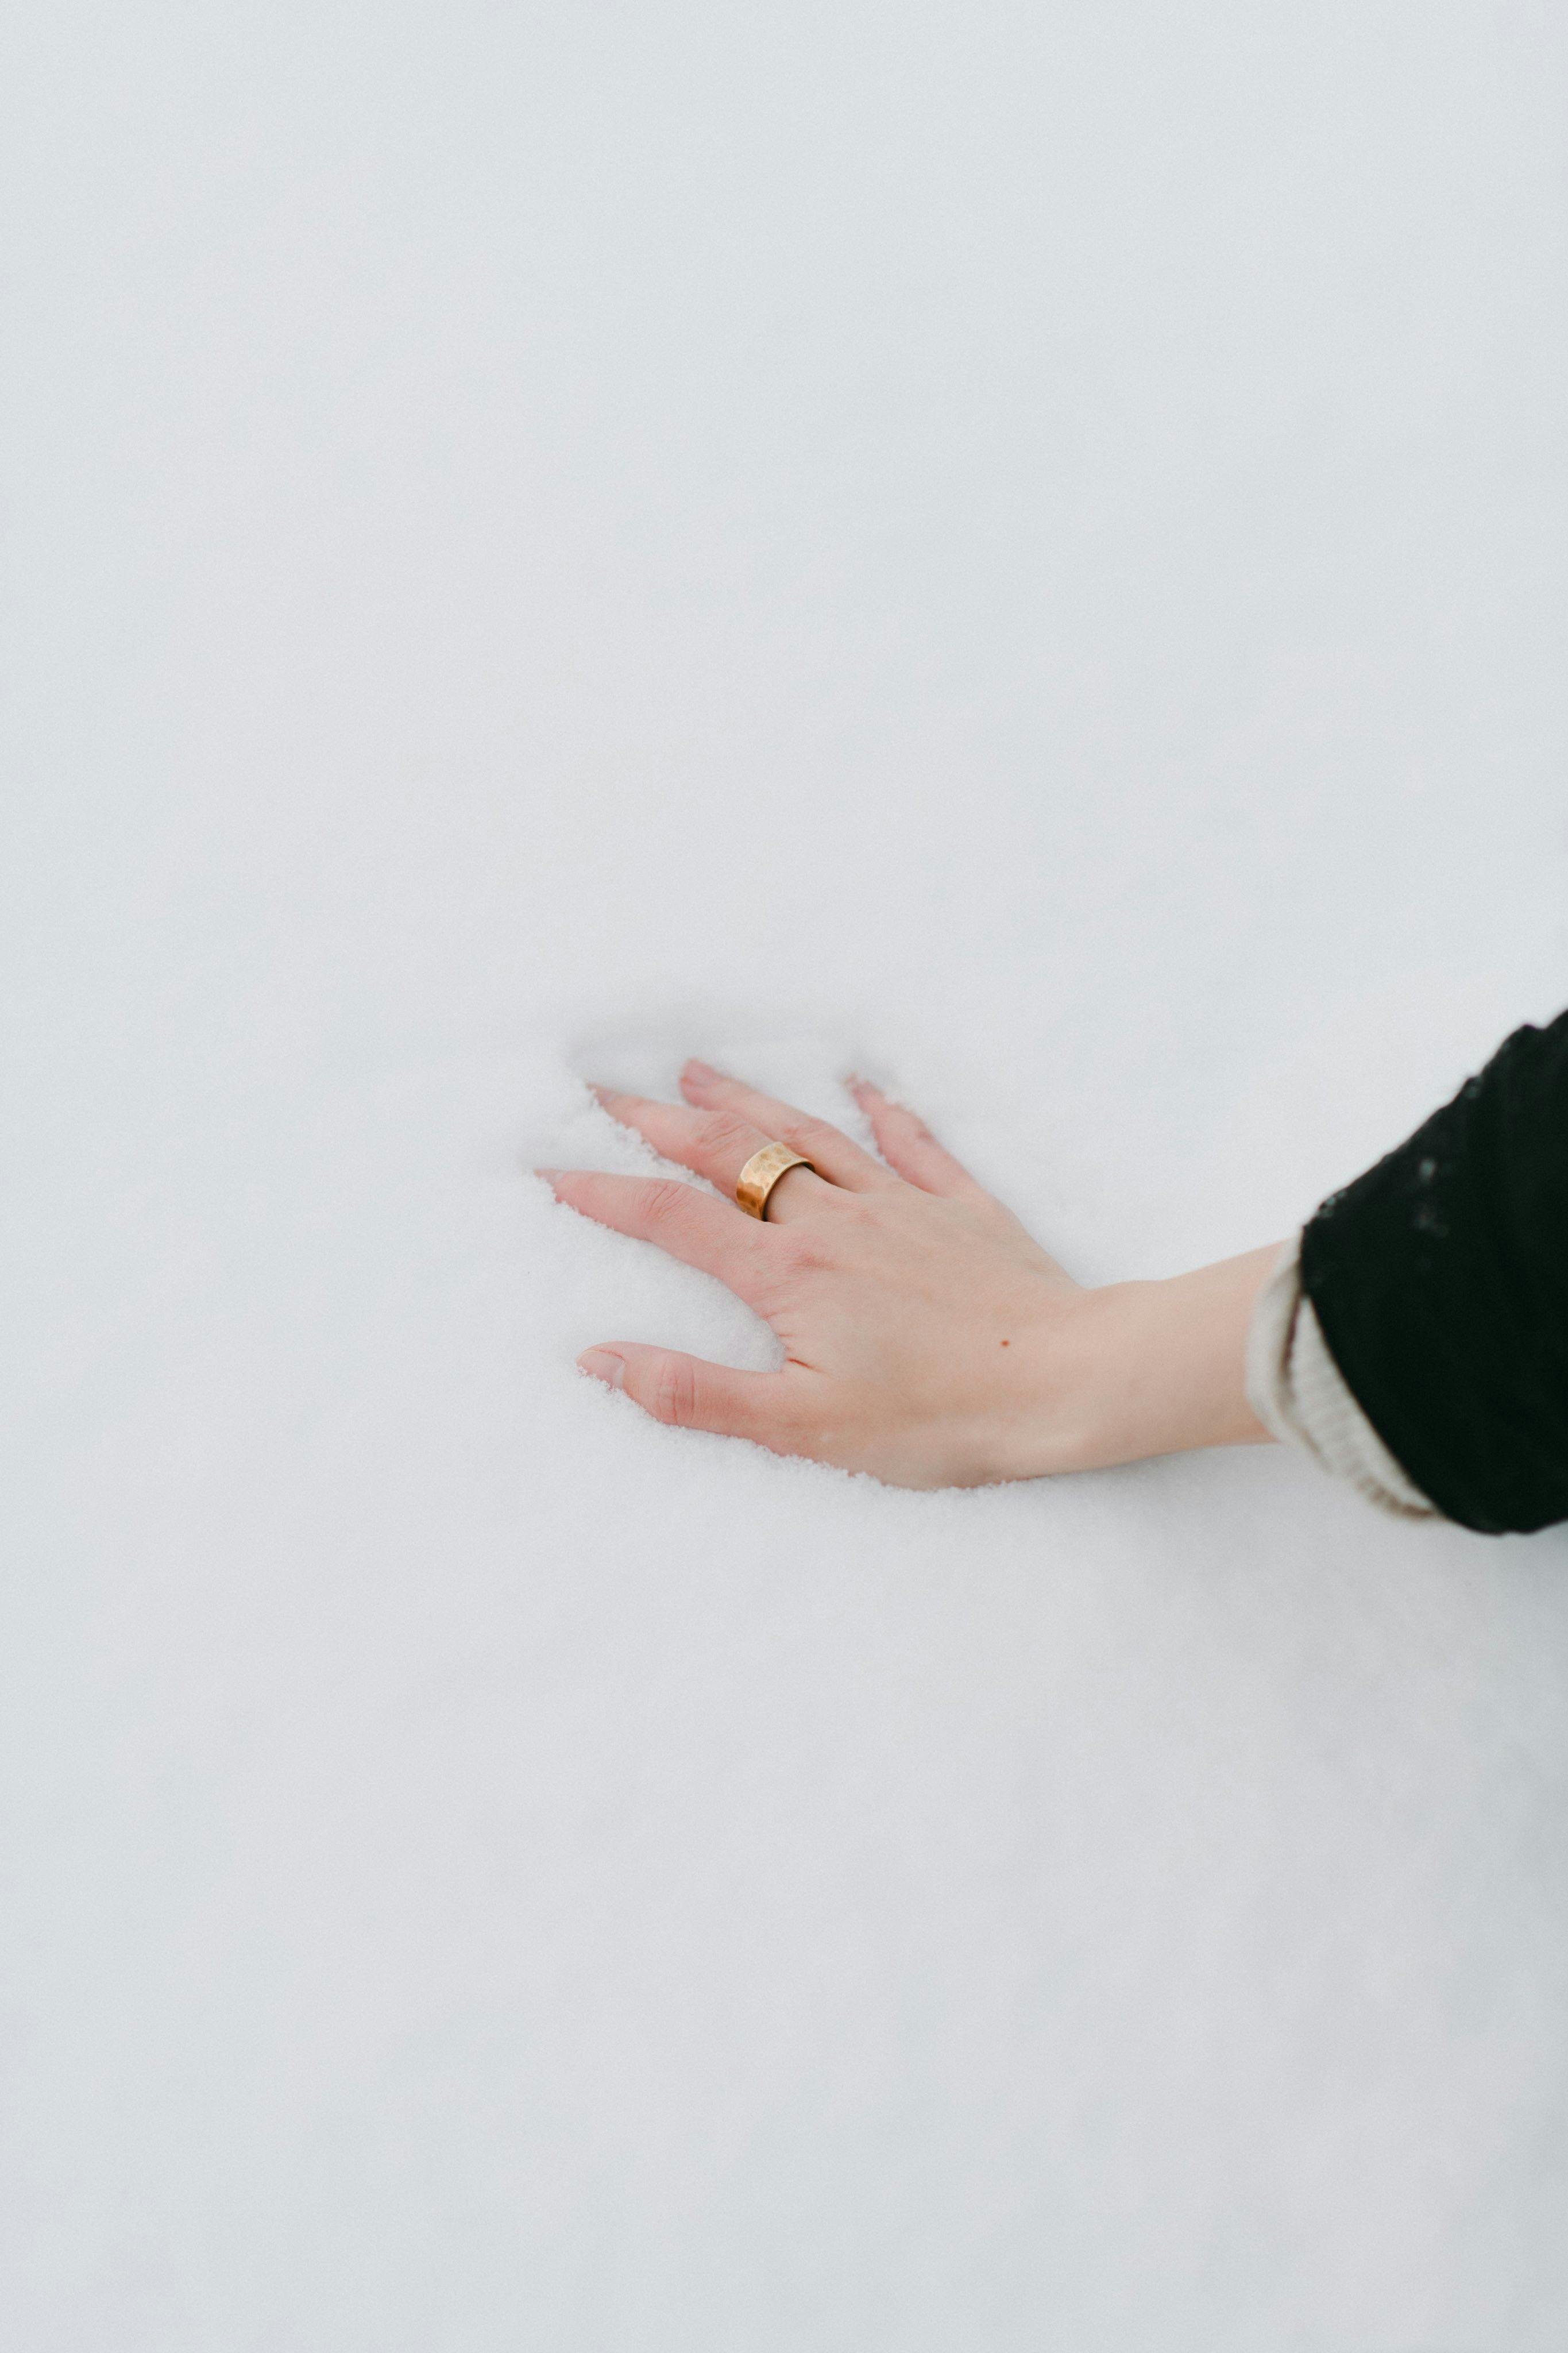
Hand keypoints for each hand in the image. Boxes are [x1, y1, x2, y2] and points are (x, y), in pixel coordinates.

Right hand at [540, 1061, 1279, 1489]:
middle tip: (602, 1089)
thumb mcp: (803, 1427)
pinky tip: (862, 1084)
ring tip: (696, 1068)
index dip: (604, 1192)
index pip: (671, 1219)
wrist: (1067, 1381)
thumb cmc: (939, 1418)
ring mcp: (900, 1205)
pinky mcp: (961, 1208)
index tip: (550, 1168)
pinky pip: (911, 1141)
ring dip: (745, 1100)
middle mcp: (833, 1220)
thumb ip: (696, 1394)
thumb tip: (601, 1360)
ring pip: (806, 1134)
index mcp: (787, 1273)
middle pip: (728, 1154)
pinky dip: (880, 1108)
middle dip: (657, 1120)